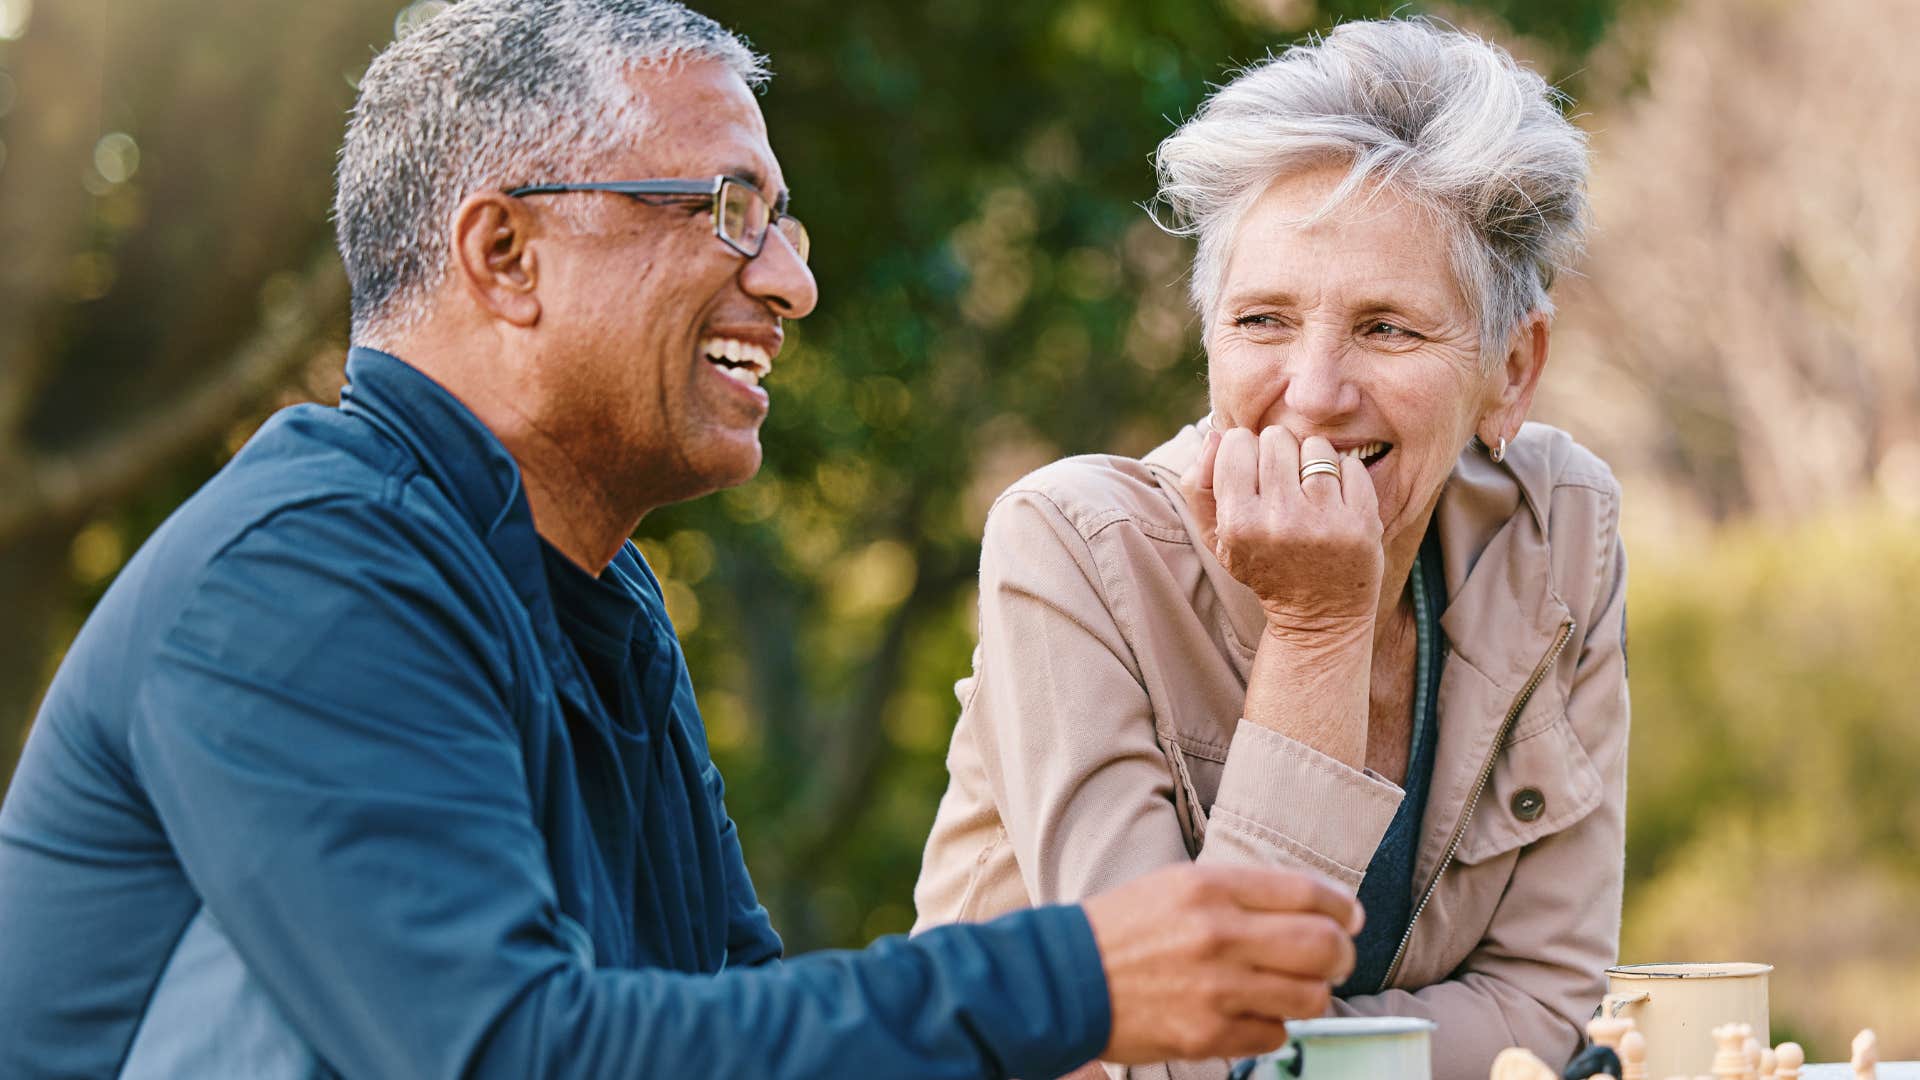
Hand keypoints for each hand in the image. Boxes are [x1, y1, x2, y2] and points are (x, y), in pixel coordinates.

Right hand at [1081, 864, 1362, 1063]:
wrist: (1064, 979)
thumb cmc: (1123, 929)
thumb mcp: (1177, 885)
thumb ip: (1242, 893)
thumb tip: (1314, 909)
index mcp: (1211, 887)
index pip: (1307, 893)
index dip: (1341, 907)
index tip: (1349, 918)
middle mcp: (1219, 934)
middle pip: (1322, 946)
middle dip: (1340, 955)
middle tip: (1334, 959)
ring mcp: (1215, 988)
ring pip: (1310, 997)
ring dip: (1311, 995)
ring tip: (1291, 990)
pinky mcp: (1207, 1034)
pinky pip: (1275, 1035)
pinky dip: (1273, 1027)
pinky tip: (1251, 1014)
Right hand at [1179, 426, 1383, 636]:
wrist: (1320, 616)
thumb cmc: (1264, 567)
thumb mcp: (1217, 538)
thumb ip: (1199, 485)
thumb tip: (1216, 433)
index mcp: (1238, 522)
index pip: (1237, 442)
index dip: (1245, 452)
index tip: (1253, 476)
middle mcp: (1279, 520)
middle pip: (1276, 438)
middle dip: (1278, 453)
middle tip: (1283, 483)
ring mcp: (1324, 521)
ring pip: (1315, 447)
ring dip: (1313, 462)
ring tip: (1310, 492)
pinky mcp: (1361, 522)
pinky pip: (1351, 465)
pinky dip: (1345, 476)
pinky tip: (1336, 501)